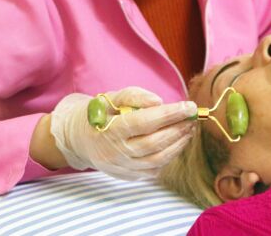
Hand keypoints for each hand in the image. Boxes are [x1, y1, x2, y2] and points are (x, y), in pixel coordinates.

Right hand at [50, 87, 196, 179]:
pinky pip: (152, 170)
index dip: (170, 115)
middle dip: (177, 129)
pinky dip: (168, 157)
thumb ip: (134, 96)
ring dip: (177, 145)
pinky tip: (176, 144)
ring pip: (156, 160)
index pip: (145, 122)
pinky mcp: (126, 175)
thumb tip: (159, 102)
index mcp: (110, 129)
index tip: (189, 107)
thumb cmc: (98, 113)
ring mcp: (121, 167)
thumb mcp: (111, 97)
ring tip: (188, 130)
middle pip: (154, 143)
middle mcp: (115, 152)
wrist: (77, 137)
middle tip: (193, 118)